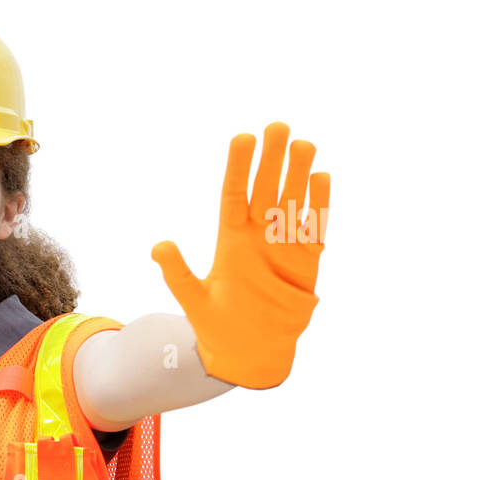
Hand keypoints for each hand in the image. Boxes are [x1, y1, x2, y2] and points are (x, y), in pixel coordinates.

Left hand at [151, 121, 329, 388]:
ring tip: (303, 144)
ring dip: (298, 174)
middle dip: (271, 160)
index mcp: (230, 242)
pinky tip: (321, 178)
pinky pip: (314, 227)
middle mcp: (258, 238)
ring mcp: (284, 248)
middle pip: (266, 190)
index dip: (238, 168)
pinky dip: (318, 204)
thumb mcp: (195, 302)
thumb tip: (158, 247)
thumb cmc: (219, 329)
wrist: (252, 353)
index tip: (242, 138)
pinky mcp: (307, 262)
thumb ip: (179, 275)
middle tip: (277, 126)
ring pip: (292, 202)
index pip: (234, 196)